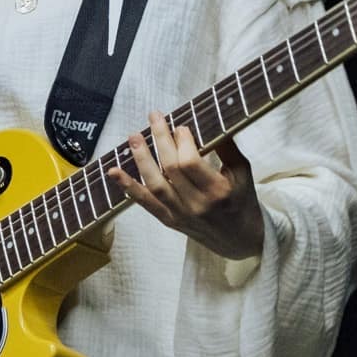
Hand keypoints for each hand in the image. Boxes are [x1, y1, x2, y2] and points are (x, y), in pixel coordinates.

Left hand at [107, 110, 265, 260]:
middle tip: (154, 117)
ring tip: (134, 137)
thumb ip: (227, 147)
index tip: (180, 125)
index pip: (190, 163)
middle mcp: (197, 204)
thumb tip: (211, 119)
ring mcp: (180, 214)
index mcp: (218, 190)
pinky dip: (128, 187)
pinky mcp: (169, 221)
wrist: (239, 239)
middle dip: (160, 139)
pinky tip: (113, 172)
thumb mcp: (243, 172)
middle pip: (171, 169)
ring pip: (155, 184)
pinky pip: (145, 203)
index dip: (182, 142)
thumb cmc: (242, 200)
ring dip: (141, 159)